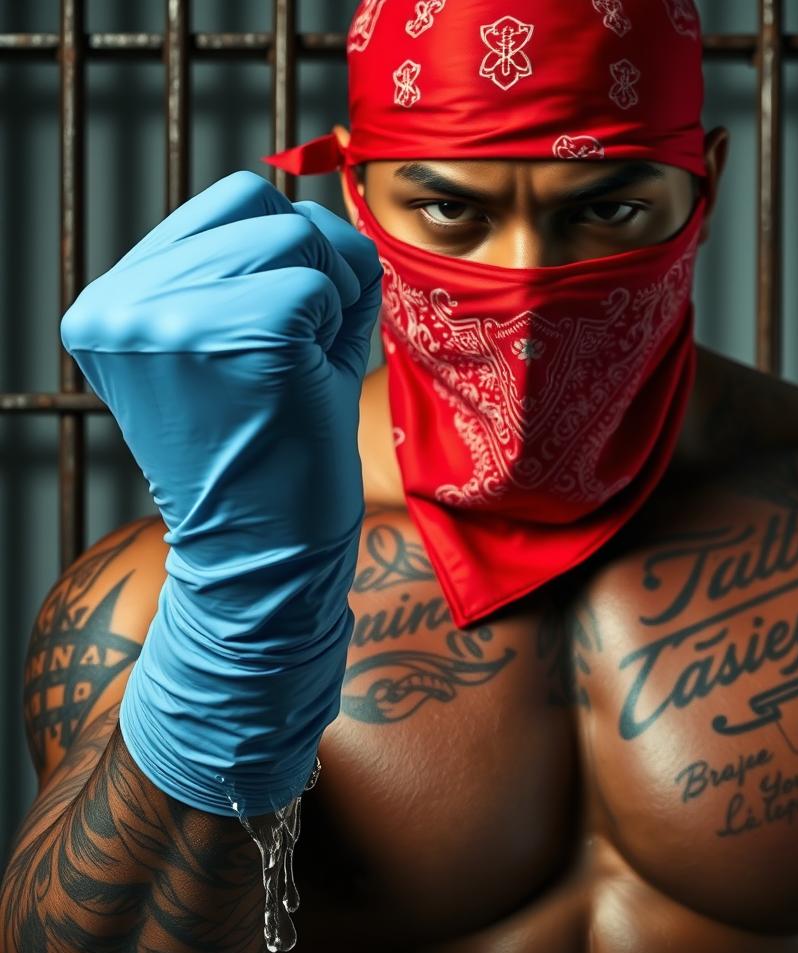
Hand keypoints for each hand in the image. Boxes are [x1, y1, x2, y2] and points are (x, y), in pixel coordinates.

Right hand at [61, 171, 381, 815]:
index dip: (286, 255)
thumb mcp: (234, 352)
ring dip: (332, 297)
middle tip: (305, 357)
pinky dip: (340, 327)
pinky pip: (324, 282)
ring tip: (304, 369)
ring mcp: (173, 317)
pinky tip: (313, 382)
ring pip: (298, 235)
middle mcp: (122, 305)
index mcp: (110, 306)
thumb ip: (261, 269)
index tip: (285, 329)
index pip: (227, 203)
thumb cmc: (267, 460)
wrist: (264, 561)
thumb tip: (328, 199)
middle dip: (317, 274)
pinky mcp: (238, 334)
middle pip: (265, 209)